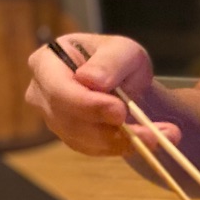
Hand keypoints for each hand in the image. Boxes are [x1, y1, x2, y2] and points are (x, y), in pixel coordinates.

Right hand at [25, 33, 180, 156]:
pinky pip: (94, 150)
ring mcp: (54, 118)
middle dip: (110, 130)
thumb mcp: (122, 50)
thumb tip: (89, 80)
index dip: (88, 104)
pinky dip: (123, 148)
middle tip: (149, 134)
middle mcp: (41, 93)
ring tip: (158, 137)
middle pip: (69, 120)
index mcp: (46, 63)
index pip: (58, 89)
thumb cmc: (117, 59)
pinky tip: (148, 140)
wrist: (123, 80)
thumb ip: (109, 62)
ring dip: (123, 142)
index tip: (119, 111)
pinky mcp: (71, 137)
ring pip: (83, 140)